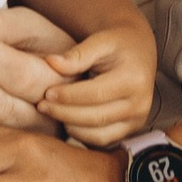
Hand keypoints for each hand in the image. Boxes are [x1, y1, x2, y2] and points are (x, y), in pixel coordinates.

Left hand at [40, 15, 159, 150]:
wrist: (138, 53)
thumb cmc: (116, 44)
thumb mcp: (100, 41)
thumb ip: (77, 54)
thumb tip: (51, 62)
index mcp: (133, 79)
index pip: (96, 93)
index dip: (69, 96)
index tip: (47, 93)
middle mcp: (140, 104)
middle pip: (96, 117)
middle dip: (65, 113)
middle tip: (42, 106)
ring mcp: (137, 120)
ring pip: (99, 135)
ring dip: (71, 127)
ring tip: (51, 113)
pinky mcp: (130, 130)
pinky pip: (103, 140)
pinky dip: (82, 135)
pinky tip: (65, 122)